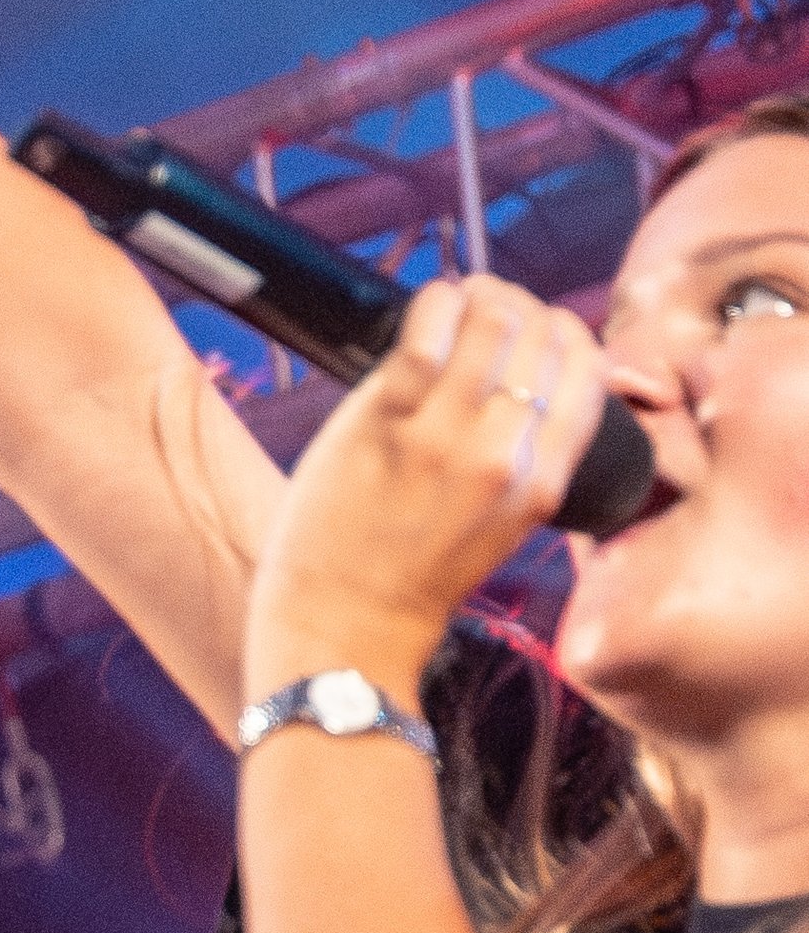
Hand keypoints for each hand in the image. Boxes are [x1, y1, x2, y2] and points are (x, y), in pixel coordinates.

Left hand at [244, 273, 608, 702]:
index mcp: (542, 483)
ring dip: (476, 297)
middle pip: (540, 332)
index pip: (587, 370)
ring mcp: (446, 434)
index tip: (535, 334)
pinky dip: (433, 303)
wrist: (345, 635)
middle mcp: (505, 454)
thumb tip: (528, 369)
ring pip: (491, 317)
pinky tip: (425, 315)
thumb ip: (524, 456)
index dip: (564, 335)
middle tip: (485, 315)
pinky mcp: (388, 418)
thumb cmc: (411, 583)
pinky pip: (428, 327)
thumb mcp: (501, 527)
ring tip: (455, 309)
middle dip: (517, 308)